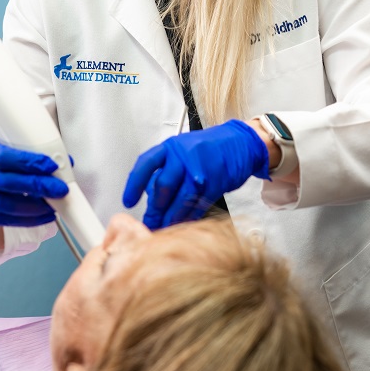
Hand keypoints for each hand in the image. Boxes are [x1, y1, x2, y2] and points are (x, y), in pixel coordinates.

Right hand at [0, 141, 68, 227]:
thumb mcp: (3, 149)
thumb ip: (29, 154)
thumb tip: (64, 162)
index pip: (6, 157)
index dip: (30, 161)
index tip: (52, 165)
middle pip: (8, 183)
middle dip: (38, 186)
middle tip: (60, 189)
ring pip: (8, 205)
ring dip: (36, 207)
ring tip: (54, 205)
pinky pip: (7, 221)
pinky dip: (30, 220)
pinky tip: (44, 216)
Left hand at [122, 119, 268, 229]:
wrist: (241, 142)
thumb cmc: (209, 147)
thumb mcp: (183, 149)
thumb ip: (166, 169)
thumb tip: (150, 195)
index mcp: (171, 147)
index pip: (145, 165)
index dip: (134, 184)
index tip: (128, 201)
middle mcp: (183, 156)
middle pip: (162, 187)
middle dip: (155, 209)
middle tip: (150, 222)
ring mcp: (200, 169)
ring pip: (180, 199)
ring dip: (170, 218)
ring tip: (164, 228)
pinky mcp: (215, 182)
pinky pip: (198, 204)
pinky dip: (189, 217)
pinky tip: (183, 223)